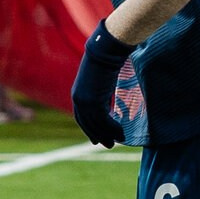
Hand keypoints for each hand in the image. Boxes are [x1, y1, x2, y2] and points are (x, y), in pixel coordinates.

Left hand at [70, 22, 130, 147]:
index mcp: (78, 94)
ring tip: (117, 142)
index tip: (97, 139)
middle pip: (88, 124)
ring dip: (108, 134)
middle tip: (109, 144)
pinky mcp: (95, 101)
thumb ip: (100, 89)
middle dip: (98, 135)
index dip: (89, 130)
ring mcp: (86, 101)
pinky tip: (122, 132)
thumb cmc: (105, 61)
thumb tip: (107, 93)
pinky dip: (113, 128)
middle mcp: (78, 99)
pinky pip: (105, 120)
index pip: (82, 118)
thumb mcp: (100, 79)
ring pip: (97, 124)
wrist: (105, 53)